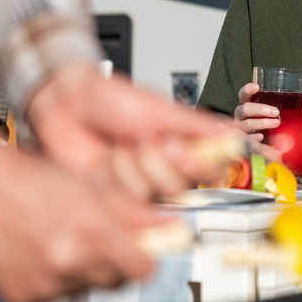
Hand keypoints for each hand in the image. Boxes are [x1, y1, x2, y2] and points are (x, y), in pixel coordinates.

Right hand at [0, 126, 162, 301]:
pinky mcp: (22, 299)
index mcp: (90, 229)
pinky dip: (56, 278)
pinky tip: (45, 252)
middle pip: (118, 282)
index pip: (144, 268)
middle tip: (105, 240)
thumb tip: (172, 226)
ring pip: (87, 288)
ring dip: (86, 270)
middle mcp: (67, 261)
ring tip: (68, 239)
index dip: (148, 257)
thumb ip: (134, 212)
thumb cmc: (32, 179)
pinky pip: (55, 296)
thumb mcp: (91, 186)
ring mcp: (43, 284)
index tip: (148, 249)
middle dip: (119, 262)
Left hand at [25, 62, 240, 199]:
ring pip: (147, 194)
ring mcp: (138, 185)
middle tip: (141, 139)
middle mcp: (164, 169)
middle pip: (178, 187)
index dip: (192, 161)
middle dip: (155, 160)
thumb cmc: (111, 100)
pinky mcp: (112, 197)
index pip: (208, 170)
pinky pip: (120, 201)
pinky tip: (102, 162)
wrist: (67, 105)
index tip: (176, 143)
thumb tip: (234, 132)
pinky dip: (109, 177)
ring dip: (128, 166)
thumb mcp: (158, 109)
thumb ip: (197, 125)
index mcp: (182, 147)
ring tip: (116, 146)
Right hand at [234, 82, 280, 141]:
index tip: (257, 87)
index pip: (243, 94)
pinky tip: (263, 136)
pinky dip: (256, 137)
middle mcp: (240, 115)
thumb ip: (285, 111)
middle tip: (276, 112)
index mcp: (246, 104)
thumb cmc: (264, 122)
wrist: (255, 142)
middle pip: (246, 109)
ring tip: (276, 123)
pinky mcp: (242, 140)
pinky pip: (248, 139)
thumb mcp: (272, 114)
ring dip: (262, 123)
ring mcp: (239, 127)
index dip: (248, 90)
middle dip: (260, 109)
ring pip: (248, 124)